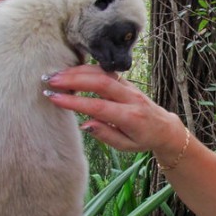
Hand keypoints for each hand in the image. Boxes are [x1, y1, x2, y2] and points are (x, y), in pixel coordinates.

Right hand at [43, 65, 184, 157]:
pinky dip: (87, 69)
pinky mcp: (126, 81)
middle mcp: (130, 98)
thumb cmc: (142, 139)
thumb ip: (106, 135)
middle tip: (50, 81)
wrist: (164, 127)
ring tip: (56, 75)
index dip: (75, 101)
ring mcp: (129, 87)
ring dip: (78, 71)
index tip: (55, 98)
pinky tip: (71, 71)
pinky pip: (105, 71)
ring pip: (102, 72)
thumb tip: (85, 124)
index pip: (99, 106)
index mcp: (130, 117)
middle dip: (74, 79)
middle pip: (100, 82)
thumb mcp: (126, 146)